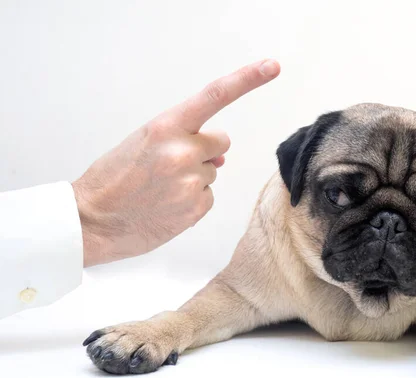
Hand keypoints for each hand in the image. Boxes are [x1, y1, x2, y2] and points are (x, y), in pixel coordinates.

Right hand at [72, 59, 279, 266]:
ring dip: (194, 177)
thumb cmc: (113, 179)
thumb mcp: (143, 143)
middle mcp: (183, 151)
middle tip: (172, 164)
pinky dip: (193, 200)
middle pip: (221, 142)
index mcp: (166, 127)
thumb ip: (183, 138)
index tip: (271, 67)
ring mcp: (191, 181)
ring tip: (161, 188)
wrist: (93, 221)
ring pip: (213, 171)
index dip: (247, 79)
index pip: (214, 96)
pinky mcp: (196, 208)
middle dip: (205, 149)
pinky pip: (208, 196)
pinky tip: (167, 204)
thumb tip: (219, 154)